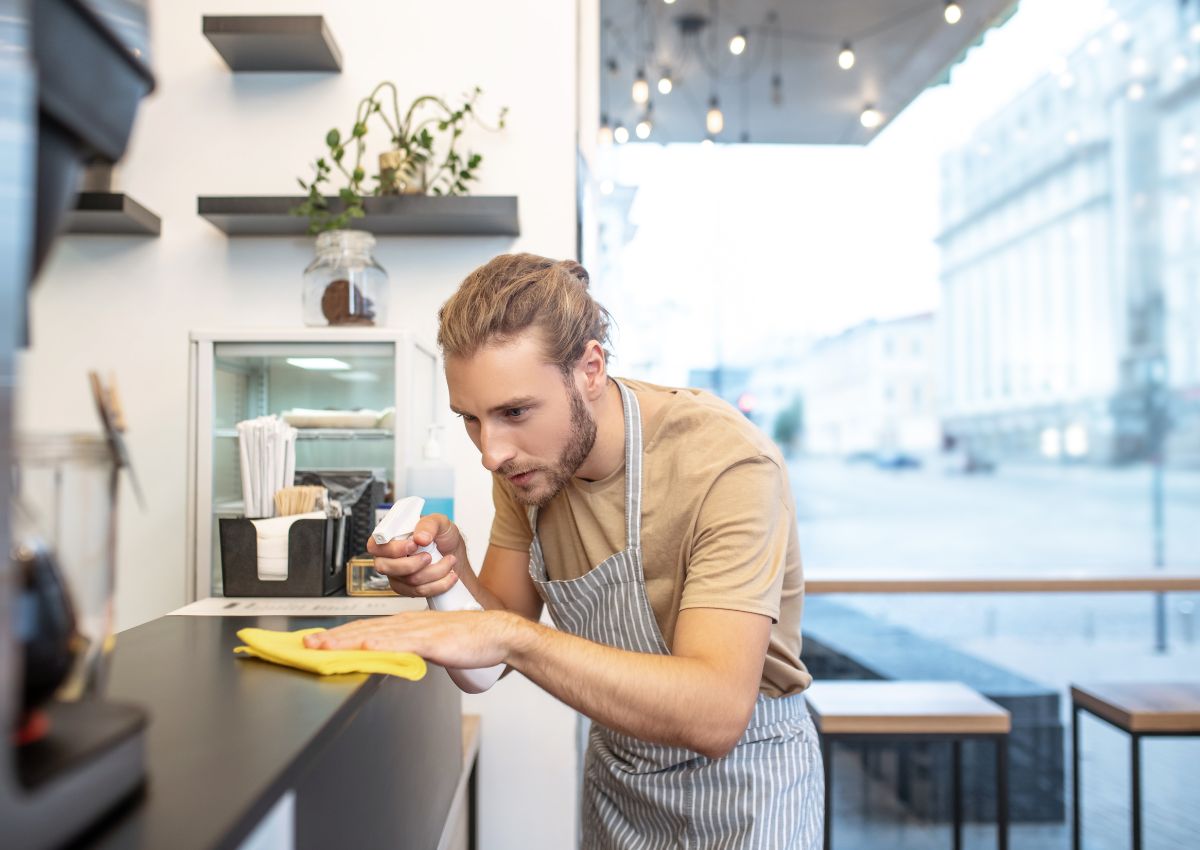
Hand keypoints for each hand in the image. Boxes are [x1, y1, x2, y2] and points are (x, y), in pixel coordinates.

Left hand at [302, 610, 527, 669]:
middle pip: (362, 629)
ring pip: (375, 634)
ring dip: (346, 640)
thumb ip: (408, 650)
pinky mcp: (431, 640)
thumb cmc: (468, 640)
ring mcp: (418, 631)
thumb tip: (388, 659)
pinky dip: (381, 644)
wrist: (496, 634)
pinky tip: (364, 646)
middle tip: (304, 645)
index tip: (314, 642)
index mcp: (405, 625)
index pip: (364, 629)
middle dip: (331, 638)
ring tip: (321, 647)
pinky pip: (401, 643)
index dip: (338, 635)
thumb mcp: (430, 645)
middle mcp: (406, 624)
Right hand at [367, 513, 463, 597]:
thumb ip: (429, 524)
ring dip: (435, 572)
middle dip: (413, 564)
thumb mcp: (440, 522)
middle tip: (430, 556)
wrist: (455, 556)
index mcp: (391, 537)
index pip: (375, 545)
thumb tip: (420, 537)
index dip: (392, 548)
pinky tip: (449, 575)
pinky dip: (439, 584)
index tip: (413, 545)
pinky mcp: (407, 588)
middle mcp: (389, 557)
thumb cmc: (443, 537)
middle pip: (386, 567)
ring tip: (449, 561)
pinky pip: (419, 591)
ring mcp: (397, 574)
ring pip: (409, 580)